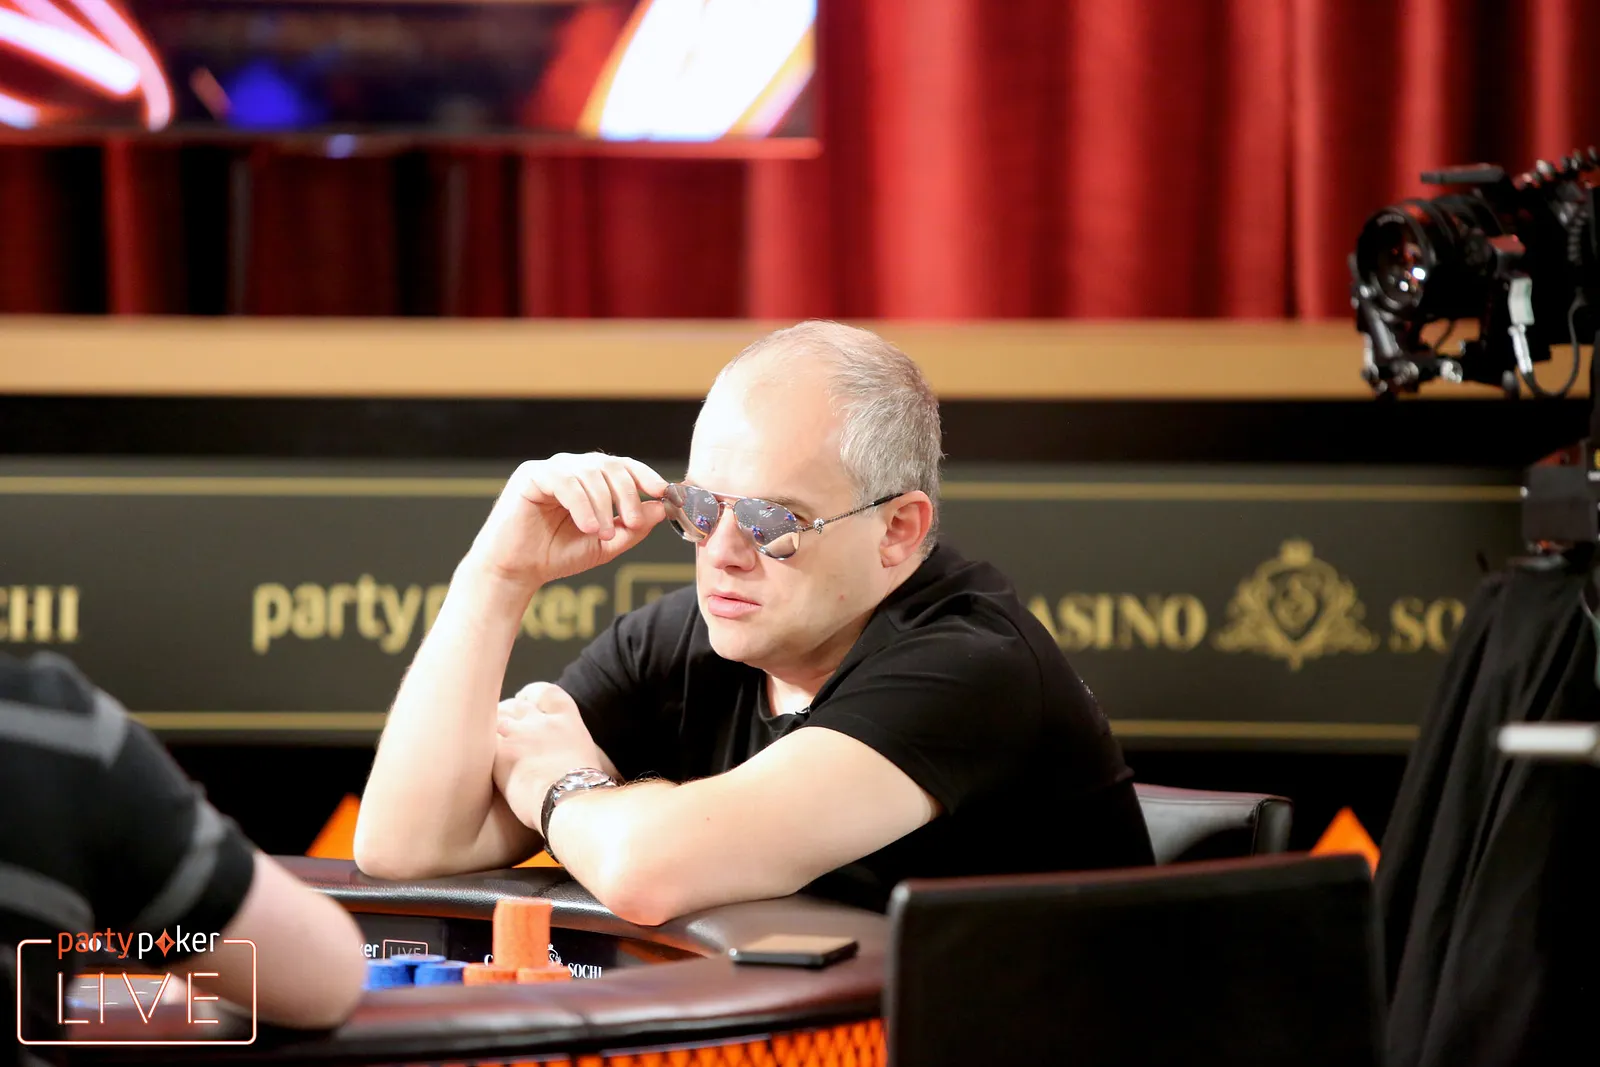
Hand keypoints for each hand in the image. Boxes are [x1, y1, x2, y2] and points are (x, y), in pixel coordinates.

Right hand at [466, 453, 668, 589]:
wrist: (516, 572)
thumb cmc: (557, 556)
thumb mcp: (606, 543)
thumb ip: (634, 527)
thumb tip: (662, 508)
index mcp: (589, 479)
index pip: (623, 466)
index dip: (645, 476)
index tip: (664, 493)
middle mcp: (571, 468)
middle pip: (611, 466)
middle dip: (628, 495)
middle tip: (635, 523)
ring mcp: (550, 469)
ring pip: (590, 473)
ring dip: (604, 505)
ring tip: (603, 534)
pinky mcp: (531, 476)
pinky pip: (565, 482)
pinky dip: (582, 505)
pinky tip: (588, 527)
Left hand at [492, 683, 618, 828]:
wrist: (574, 802)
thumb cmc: (588, 791)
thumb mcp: (590, 761)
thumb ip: (576, 753)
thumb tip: (577, 766)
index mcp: (568, 720)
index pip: (546, 693)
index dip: (532, 695)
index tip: (525, 701)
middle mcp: (542, 722)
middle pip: (516, 706)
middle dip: (507, 715)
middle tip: (502, 731)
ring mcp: (519, 735)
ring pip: (496, 720)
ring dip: (491, 731)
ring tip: (484, 745)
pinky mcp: (501, 753)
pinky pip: (482, 743)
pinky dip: (479, 751)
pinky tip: (475, 761)